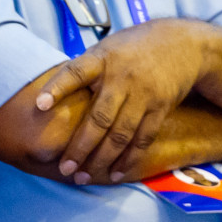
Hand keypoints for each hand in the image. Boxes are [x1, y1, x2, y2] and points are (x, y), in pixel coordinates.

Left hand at [35, 20, 206, 185]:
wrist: (182, 45)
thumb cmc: (131, 49)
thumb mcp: (105, 49)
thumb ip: (83, 70)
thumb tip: (49, 93)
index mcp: (101, 59)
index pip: (75, 73)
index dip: (57, 88)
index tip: (39, 105)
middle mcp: (121, 78)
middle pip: (99, 118)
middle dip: (80, 147)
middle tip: (64, 168)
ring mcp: (143, 95)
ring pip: (120, 134)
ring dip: (101, 159)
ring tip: (83, 177)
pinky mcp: (160, 109)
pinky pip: (142, 139)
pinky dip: (128, 160)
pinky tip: (114, 174)